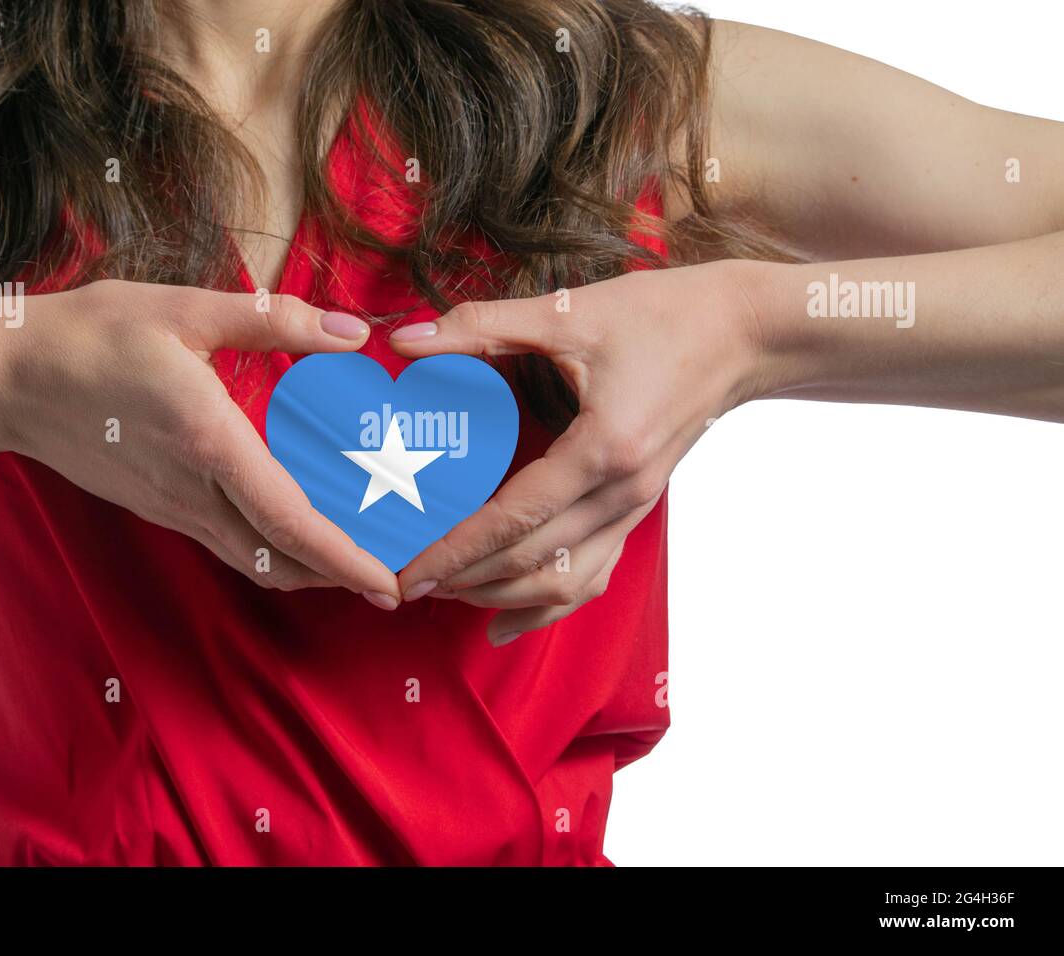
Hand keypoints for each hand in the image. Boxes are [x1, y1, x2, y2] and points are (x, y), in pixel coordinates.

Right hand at [0, 279, 400, 606]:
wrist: (5, 379)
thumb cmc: (90, 337)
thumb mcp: (183, 309)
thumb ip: (274, 321)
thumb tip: (352, 334)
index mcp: (209, 443)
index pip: (290, 521)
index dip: (345, 559)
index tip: (389, 584)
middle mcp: (194, 491)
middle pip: (280, 560)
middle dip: (341, 579)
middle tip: (396, 578)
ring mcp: (172, 508)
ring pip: (254, 561)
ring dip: (309, 570)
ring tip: (359, 560)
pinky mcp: (159, 508)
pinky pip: (229, 545)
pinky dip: (274, 552)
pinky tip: (298, 529)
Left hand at [388, 260, 770, 641]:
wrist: (744, 333)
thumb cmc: (662, 316)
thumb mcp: (568, 313)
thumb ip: (482, 326)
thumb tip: (407, 339)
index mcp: (604, 449)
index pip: (515, 519)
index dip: (457, 550)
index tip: (410, 571)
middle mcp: (623, 493)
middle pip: (534, 561)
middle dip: (466, 580)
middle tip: (407, 584)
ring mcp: (636, 508)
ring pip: (565, 581)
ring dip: (503, 596)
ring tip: (449, 593)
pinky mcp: (639, 509)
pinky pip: (592, 574)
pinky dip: (548, 604)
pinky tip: (506, 622)